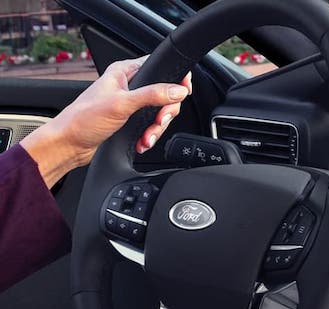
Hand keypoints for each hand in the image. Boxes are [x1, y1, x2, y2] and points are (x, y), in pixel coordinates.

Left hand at [20, 56, 191, 187]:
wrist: (69, 144)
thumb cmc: (83, 120)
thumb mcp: (122, 104)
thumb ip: (152, 95)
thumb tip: (178, 90)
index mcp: (125, 72)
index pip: (160, 67)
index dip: (175, 79)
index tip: (182, 93)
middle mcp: (129, 85)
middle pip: (165, 95)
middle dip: (164, 113)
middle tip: (158, 121)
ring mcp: (130, 103)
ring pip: (159, 113)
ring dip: (156, 129)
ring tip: (146, 137)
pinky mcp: (130, 120)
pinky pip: (151, 126)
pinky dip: (149, 136)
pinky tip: (142, 141)